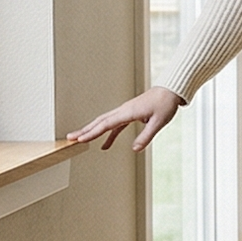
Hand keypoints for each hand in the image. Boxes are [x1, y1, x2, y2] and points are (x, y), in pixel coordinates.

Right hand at [69, 87, 185, 152]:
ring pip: (105, 122)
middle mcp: (123, 110)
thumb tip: (135, 149)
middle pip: (100, 121)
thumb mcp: (158, 122)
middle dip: (85, 130)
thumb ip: (146, 136)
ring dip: (92, 130)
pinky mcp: (129, 114)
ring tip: (80, 139)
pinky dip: (108, 134)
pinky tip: (105, 145)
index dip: (92, 132)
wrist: (170, 91)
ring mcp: (125, 112)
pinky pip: (115, 125)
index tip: (80, 139)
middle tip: (70, 138)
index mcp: (128, 112)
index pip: (106, 124)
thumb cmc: (165, 104)